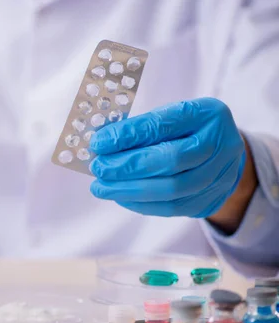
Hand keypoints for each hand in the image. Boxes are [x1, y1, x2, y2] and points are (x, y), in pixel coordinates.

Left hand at [89, 98, 245, 218]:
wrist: (223, 154)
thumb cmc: (187, 131)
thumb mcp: (170, 117)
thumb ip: (141, 128)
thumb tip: (102, 144)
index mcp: (208, 114)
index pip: (163, 126)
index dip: (128, 136)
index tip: (98, 143)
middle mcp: (221, 145)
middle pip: (170, 160)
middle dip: (127, 166)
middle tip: (98, 168)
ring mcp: (220, 176)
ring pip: (171, 190)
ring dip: (129, 190)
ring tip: (101, 187)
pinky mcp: (210, 201)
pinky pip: (171, 208)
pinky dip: (140, 203)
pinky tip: (120, 196)